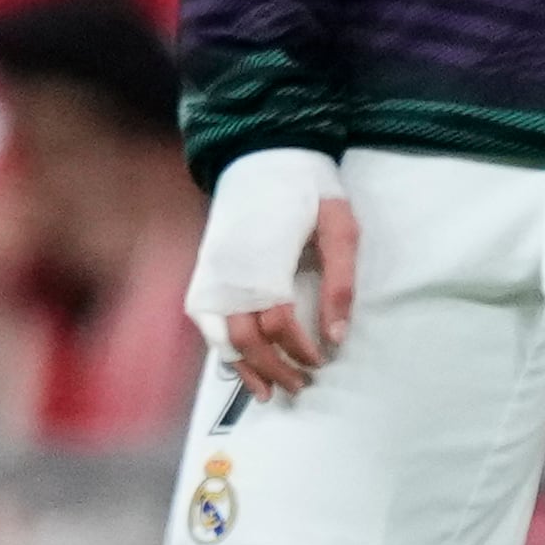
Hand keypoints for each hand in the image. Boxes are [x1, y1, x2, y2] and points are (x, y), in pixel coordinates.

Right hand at [187, 147, 356, 402]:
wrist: (263, 153)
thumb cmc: (308, 188)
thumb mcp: (340, 227)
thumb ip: (340, 282)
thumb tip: (337, 337)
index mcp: (265, 261)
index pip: (278, 325)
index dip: (301, 349)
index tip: (321, 360)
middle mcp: (230, 273)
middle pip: (246, 340)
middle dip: (275, 369)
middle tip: (302, 385)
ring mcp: (212, 273)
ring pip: (220, 336)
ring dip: (245, 368)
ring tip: (268, 391)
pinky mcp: (205, 270)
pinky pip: (205, 322)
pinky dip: (221, 348)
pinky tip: (238, 365)